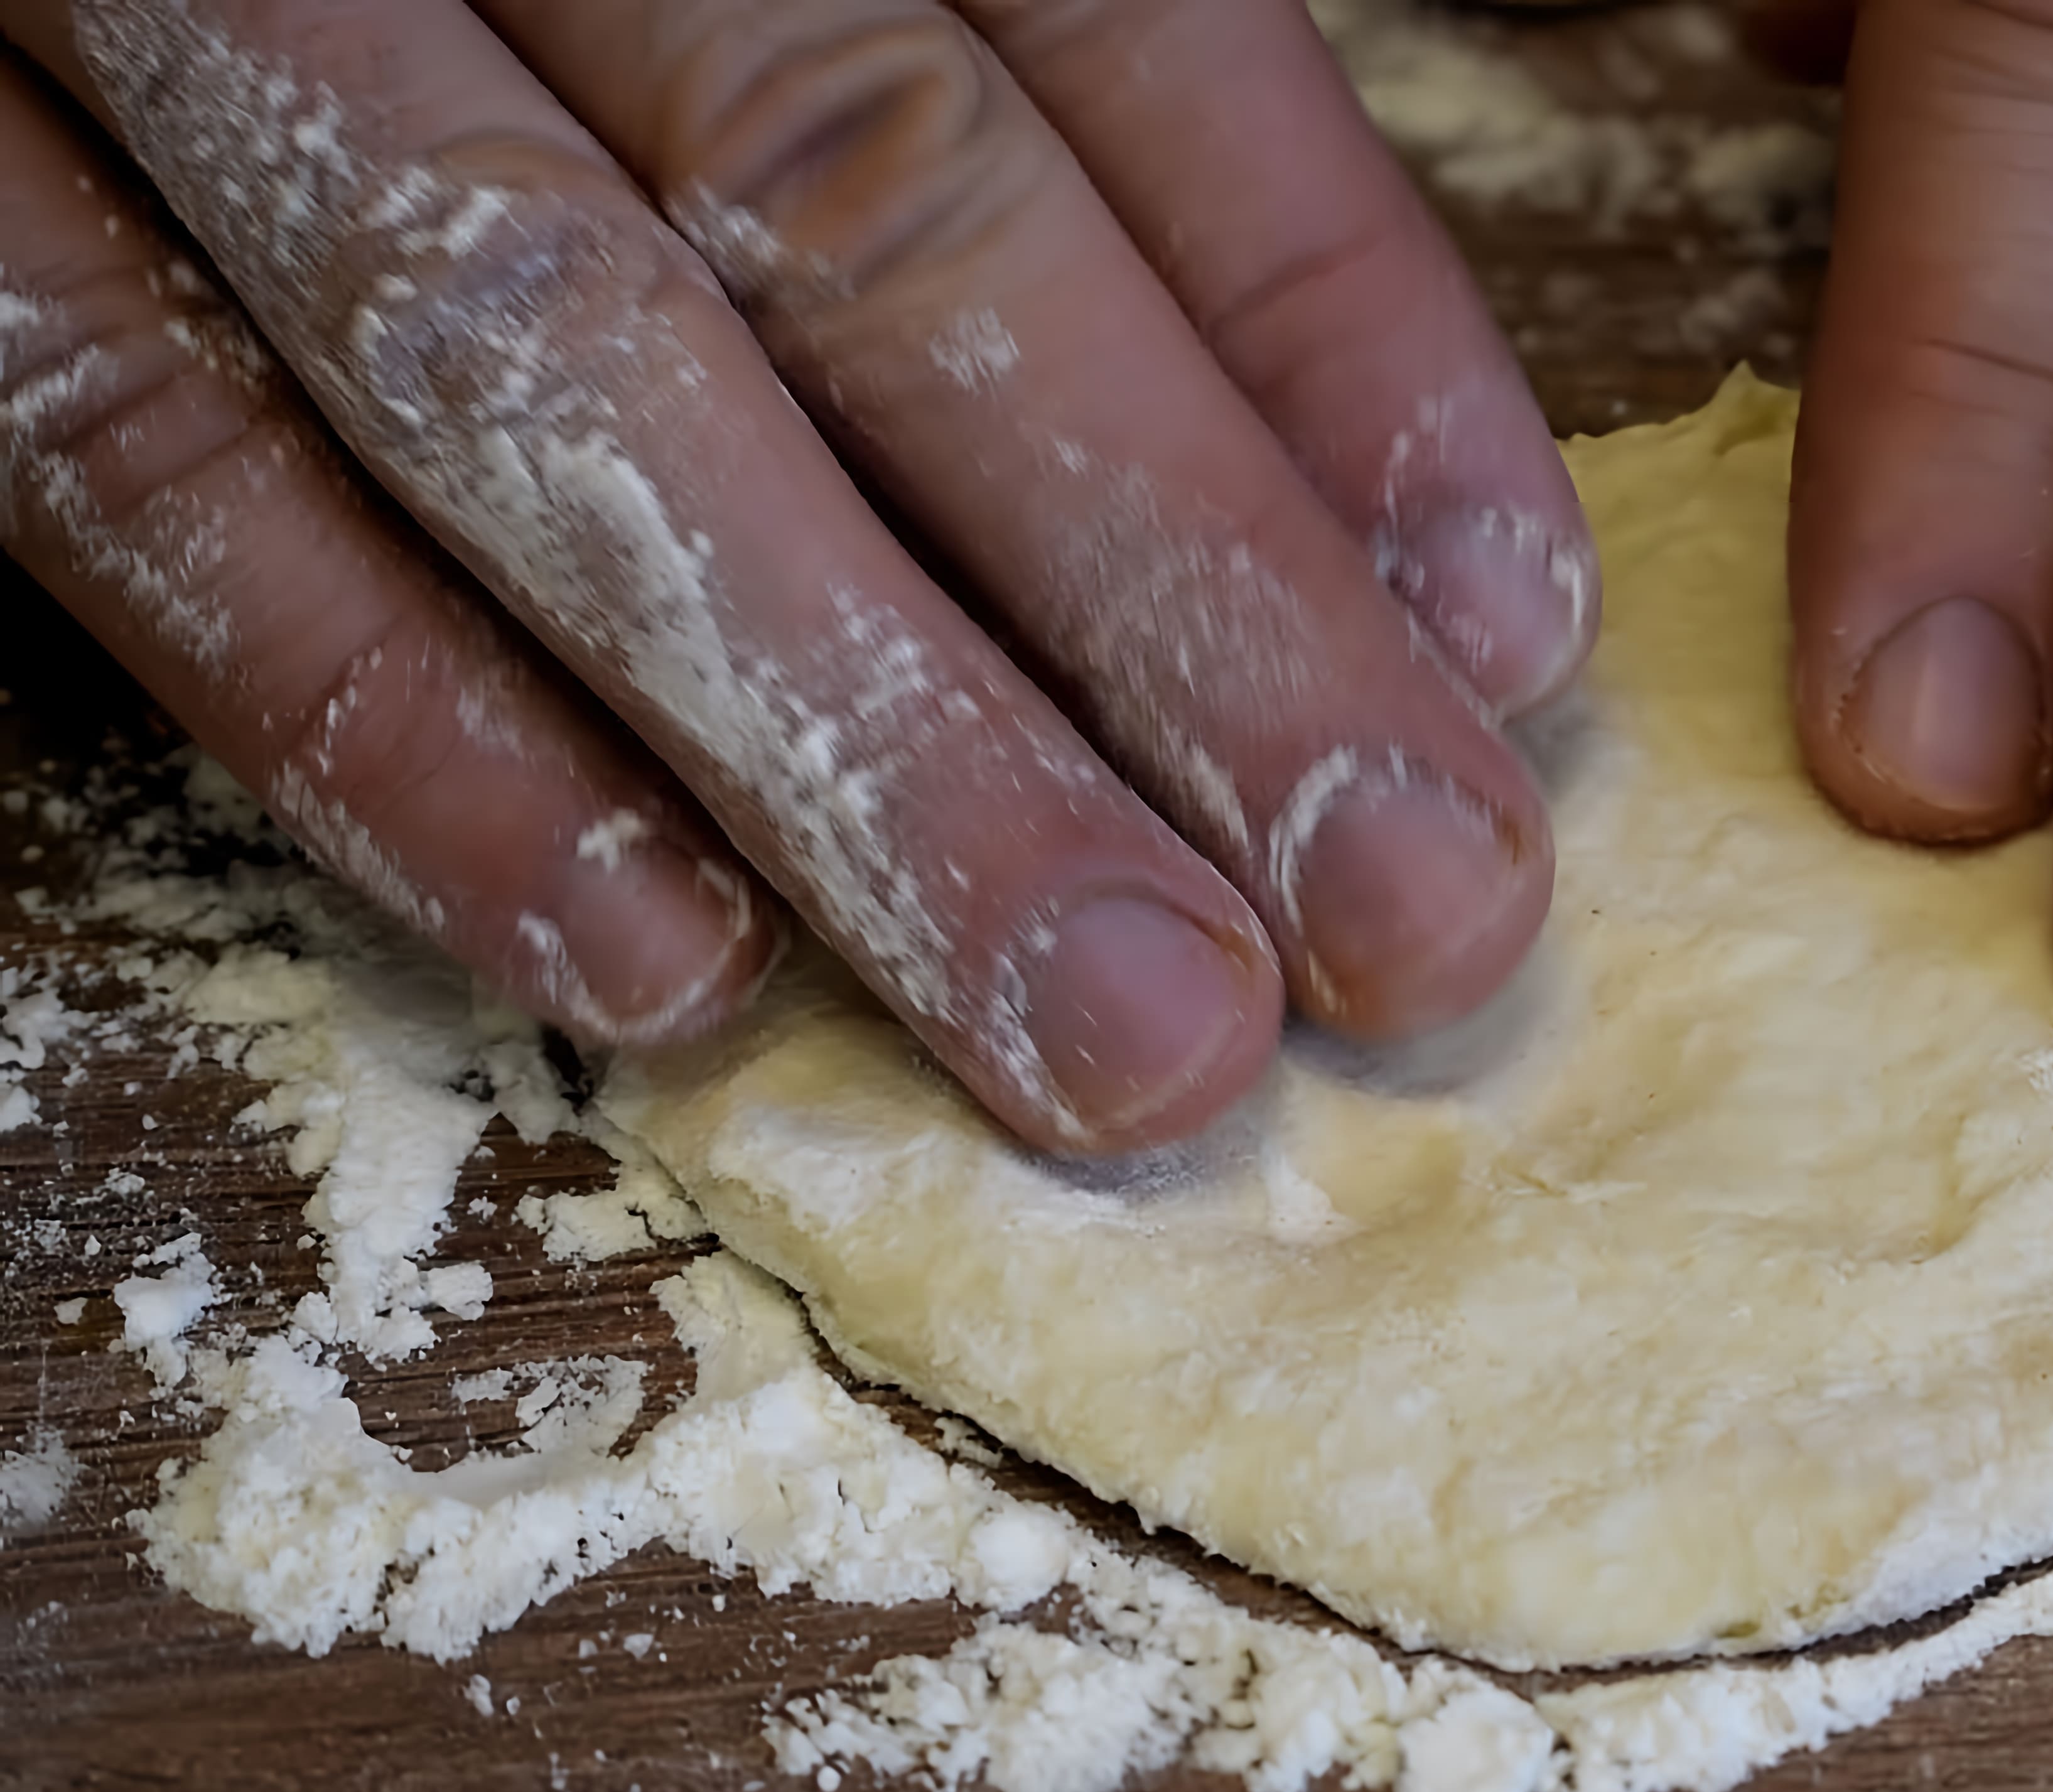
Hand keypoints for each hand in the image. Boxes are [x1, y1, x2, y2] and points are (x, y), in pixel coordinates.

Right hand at [0, 1, 1592, 1150]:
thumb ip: (1012, 75)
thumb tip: (1348, 468)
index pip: (1101, 25)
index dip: (1324, 332)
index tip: (1508, 632)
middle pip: (874, 216)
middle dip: (1168, 594)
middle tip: (1409, 917)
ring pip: (543, 377)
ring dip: (862, 738)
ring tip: (1128, 1024)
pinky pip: (135, 448)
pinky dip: (388, 712)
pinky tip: (655, 957)